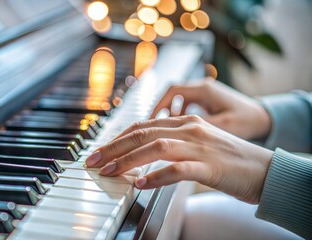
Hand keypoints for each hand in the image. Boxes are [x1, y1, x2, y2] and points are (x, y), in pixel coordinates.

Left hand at [86, 115, 273, 203]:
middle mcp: (190, 129)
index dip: (118, 138)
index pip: (143, 125)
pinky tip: (140, 183)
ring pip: (156, 148)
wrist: (264, 169)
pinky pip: (177, 169)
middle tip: (93, 161)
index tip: (100, 150)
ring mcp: (200, 146)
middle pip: (143, 133)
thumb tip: (140, 156)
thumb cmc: (227, 159)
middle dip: (113, 147)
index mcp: (185, 122)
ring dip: (127, 160)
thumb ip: (171, 144)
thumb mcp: (196, 143)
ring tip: (109, 172)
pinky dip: (156, 176)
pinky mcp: (209, 166)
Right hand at [150, 79, 271, 139]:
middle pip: (170, 95)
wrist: (266, 119)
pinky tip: (176, 130)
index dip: (158, 106)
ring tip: (160, 131)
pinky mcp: (206, 101)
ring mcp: (204, 94)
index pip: (171, 91)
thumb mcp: (224, 125)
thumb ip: (199, 126)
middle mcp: (202, 88)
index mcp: (205, 90)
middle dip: (157, 112)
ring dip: (166, 114)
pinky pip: (184, 106)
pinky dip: (176, 116)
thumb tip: (177, 133)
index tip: (150, 120)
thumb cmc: (249, 121)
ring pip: (175, 100)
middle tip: (149, 128)